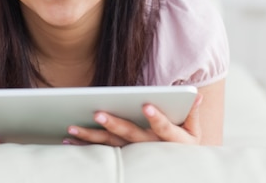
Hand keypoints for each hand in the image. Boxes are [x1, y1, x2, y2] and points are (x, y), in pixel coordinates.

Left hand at [64, 94, 203, 146]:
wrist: (178, 170)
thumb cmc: (184, 143)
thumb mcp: (193, 130)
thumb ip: (192, 112)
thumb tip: (196, 95)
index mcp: (171, 140)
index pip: (164, 128)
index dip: (156, 118)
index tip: (146, 105)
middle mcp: (149, 147)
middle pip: (131, 136)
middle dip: (114, 124)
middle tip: (98, 113)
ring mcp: (133, 154)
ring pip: (110, 145)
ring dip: (91, 136)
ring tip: (72, 127)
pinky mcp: (120, 156)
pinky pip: (101, 151)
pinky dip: (84, 145)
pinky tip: (69, 139)